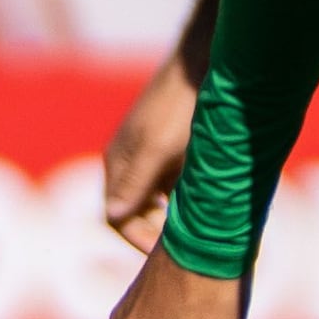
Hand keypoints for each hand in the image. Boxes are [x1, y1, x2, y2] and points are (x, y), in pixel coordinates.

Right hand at [101, 53, 195, 249]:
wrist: (205, 65)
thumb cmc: (181, 105)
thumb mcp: (158, 147)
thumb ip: (136, 182)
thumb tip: (112, 215)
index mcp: (119, 164)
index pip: (116, 218)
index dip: (139, 240)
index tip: (167, 254)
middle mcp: (130, 165)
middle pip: (135, 215)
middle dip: (157, 234)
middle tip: (190, 247)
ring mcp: (152, 160)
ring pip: (157, 205)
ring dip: (172, 222)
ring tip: (200, 233)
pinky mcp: (174, 154)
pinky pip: (175, 190)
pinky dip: (185, 204)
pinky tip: (206, 209)